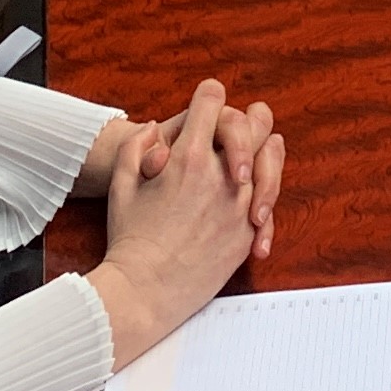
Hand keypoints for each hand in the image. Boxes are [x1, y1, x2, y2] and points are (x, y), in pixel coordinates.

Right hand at [84, 80, 273, 352]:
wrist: (142, 292)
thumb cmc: (128, 239)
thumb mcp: (120, 184)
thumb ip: (136, 146)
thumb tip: (157, 128)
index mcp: (188, 156)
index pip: (211, 100)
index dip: (207, 98)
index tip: (204, 106)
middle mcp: (221, 175)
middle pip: (254, 122)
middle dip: (246, 120)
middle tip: (236, 132)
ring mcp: (240, 204)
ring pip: (271, 159)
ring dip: (260, 156)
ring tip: (246, 165)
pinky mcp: (248, 232)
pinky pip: (270, 204)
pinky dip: (263, 199)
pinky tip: (251, 205)